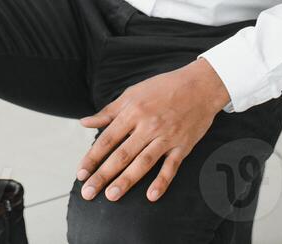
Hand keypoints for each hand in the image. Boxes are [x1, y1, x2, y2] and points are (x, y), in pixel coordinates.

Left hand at [75, 58, 230, 203]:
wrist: (200, 85)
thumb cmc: (163, 88)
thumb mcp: (132, 93)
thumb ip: (108, 112)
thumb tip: (84, 122)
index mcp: (133, 111)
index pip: (107, 139)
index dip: (92, 157)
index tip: (80, 174)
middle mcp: (148, 126)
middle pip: (122, 154)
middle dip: (103, 175)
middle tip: (88, 193)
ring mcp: (166, 137)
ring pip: (143, 162)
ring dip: (127, 180)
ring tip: (112, 196)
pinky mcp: (183, 146)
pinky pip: (171, 167)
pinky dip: (162, 181)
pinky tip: (151, 196)